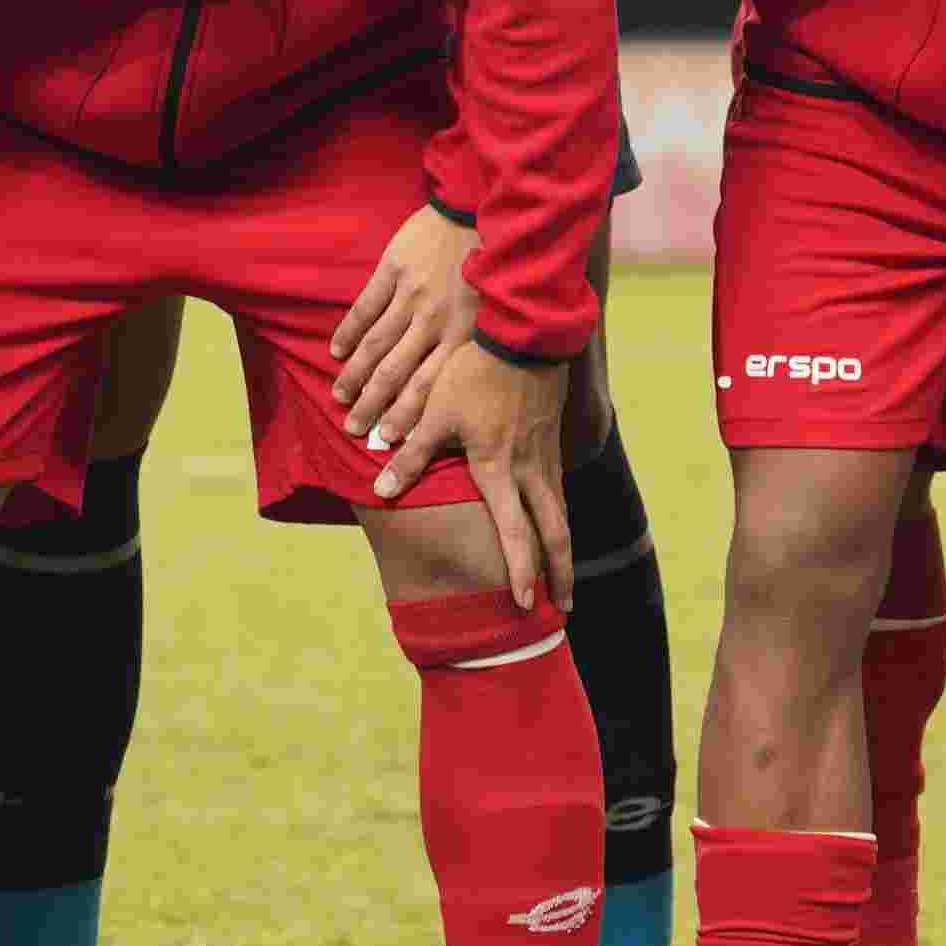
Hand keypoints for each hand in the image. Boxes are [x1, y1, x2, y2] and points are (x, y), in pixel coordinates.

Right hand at [331, 203, 480, 445]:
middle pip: (395, 372)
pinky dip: (348, 332)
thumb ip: (472, 348)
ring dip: (355, 375)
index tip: (390, 440)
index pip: (428, 386)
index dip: (406, 415)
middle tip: (355, 428)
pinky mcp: (393, 269)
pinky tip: (337, 352)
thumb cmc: (492, 269)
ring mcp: (412, 295)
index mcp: (462, 335)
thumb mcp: (493, 312)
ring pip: (376, 345)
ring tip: (341, 398)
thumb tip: (458, 388)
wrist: (483, 210)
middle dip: (374, 405)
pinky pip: (365, 308)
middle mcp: (435, 321)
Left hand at [376, 341, 572, 606]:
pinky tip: (553, 527)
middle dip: (560, 575)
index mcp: (499, 469)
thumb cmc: (475, 372)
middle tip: (564, 610)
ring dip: (563, 550)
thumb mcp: (435, 412)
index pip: (516, 534)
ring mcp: (546, 457)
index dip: (520, 572)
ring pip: (561, 514)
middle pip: (555, 534)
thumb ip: (411, 454)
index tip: (522, 604)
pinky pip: (559, 491)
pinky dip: (559, 518)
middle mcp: (530, 471)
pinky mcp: (551, 442)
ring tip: (563, 580)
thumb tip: (380, 488)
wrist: (524, 334)